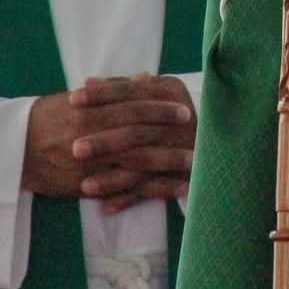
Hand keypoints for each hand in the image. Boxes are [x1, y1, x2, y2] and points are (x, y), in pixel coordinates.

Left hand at [68, 74, 196, 214]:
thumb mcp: (154, 91)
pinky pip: (151, 189)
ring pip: (143, 163)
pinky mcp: (182, 174)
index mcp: (170, 91)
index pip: (131, 92)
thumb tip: (88, 81)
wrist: (216, 135)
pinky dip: (127, 198)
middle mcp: (178, 119)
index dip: (102, 95)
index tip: (72, 100)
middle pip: (136, 130)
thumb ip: (123, 88)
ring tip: (85, 186)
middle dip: (104, 141)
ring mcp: (181, 147)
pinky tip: (104, 207)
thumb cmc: (171, 108)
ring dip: (113, 177)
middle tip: (74, 149)